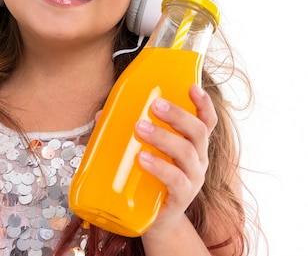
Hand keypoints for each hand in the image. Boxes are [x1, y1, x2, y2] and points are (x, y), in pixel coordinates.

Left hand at [134, 83, 216, 234]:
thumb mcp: (147, 151)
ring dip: (163, 137)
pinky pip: (175, 180)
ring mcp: (193, 179)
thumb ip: (128, 132)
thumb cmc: (152, 179)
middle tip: (154, 105)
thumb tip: (101, 114)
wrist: (157, 221)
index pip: (207, 121)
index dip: (203, 103)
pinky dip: (159, 167)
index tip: (193, 87)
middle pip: (197, 132)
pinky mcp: (181, 198)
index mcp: (194, 144)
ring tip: (139, 128)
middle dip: (177, 115)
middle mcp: (199, 159)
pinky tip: (142, 158)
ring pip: (186, 153)